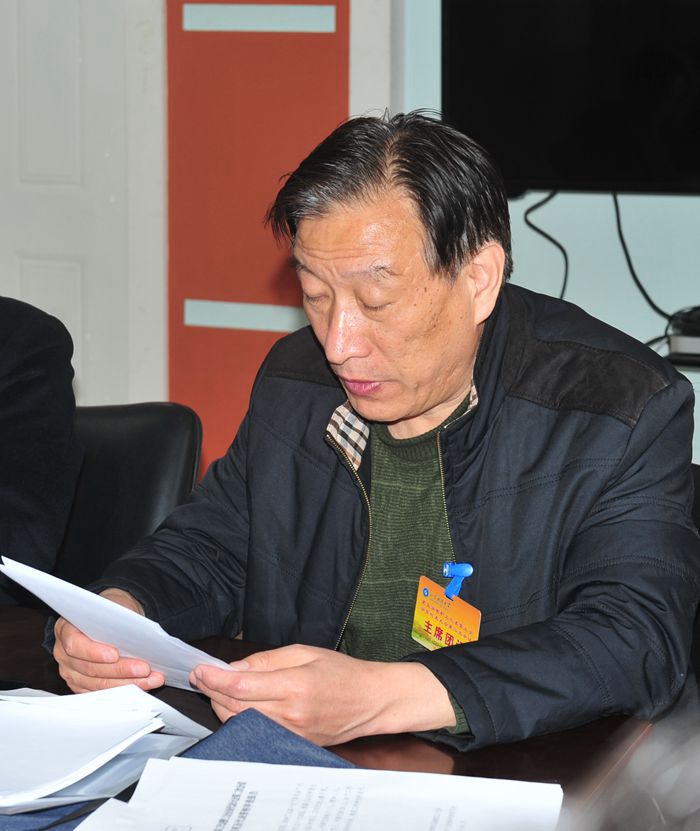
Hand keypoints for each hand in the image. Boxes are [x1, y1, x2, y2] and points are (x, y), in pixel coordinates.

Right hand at [53, 588, 164, 692]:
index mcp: (65, 630)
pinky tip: (144, 685)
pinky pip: (103, 692)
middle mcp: (63, 654)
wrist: (108, 618)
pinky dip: (125, 690)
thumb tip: (138, 635)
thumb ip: (117, 620)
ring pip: (99, 684)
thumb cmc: (109, 610)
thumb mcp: (113, 607)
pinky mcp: (82, 685)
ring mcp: (71, 672)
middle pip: (91, 669)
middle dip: (121, 670)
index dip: (94, 652)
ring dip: (128, 683)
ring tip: (152, 679)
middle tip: (145, 669)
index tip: (115, 654)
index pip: (75, 645)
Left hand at [189, 644, 455, 745]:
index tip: (200, 669)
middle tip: (204, 675)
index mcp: (294, 686)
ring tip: (218, 687)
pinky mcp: (293, 743)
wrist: (372, 700)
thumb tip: (234, 667)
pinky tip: (238, 704)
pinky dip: (240, 717)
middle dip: (212, 690)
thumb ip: (267, 659)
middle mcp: (290, 714)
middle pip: (234, 706)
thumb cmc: (343, 672)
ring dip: (222, 705)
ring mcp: (291, 733)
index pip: (240, 686)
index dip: (214, 678)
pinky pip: (255, 731)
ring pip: (240, 721)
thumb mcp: (305, 652)